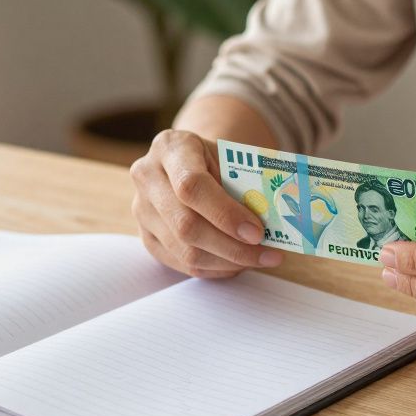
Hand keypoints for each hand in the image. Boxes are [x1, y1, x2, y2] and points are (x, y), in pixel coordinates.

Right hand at [130, 129, 283, 277]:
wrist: (189, 161)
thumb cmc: (216, 160)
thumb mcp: (232, 157)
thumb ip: (247, 184)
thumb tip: (274, 224)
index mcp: (170, 147)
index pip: (191, 186)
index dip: (226, 214)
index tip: (257, 232)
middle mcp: (147, 177)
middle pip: (186, 225)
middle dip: (232, 246)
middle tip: (267, 254)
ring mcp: (141, 210)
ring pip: (185, 251)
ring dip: (228, 262)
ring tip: (259, 260)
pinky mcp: (147, 237)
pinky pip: (182, 263)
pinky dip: (216, 268)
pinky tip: (238, 263)